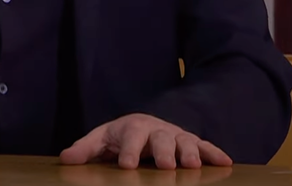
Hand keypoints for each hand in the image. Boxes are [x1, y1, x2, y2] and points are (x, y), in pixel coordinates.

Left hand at [60, 113, 231, 169]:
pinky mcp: (190, 142)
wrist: (143, 124)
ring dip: (190, 153)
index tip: (127, 165)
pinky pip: (204, 146)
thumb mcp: (101, 140)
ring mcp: (175, 135)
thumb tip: (65, 159)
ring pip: (184, 142)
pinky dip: (214, 153)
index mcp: (133, 127)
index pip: (130, 137)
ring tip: (193, 166)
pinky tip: (226, 162)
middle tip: (164, 166)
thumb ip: (85, 149)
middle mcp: (157, 129)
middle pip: (161, 138)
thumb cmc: (120, 136)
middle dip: (163, 152)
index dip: (128, 151)